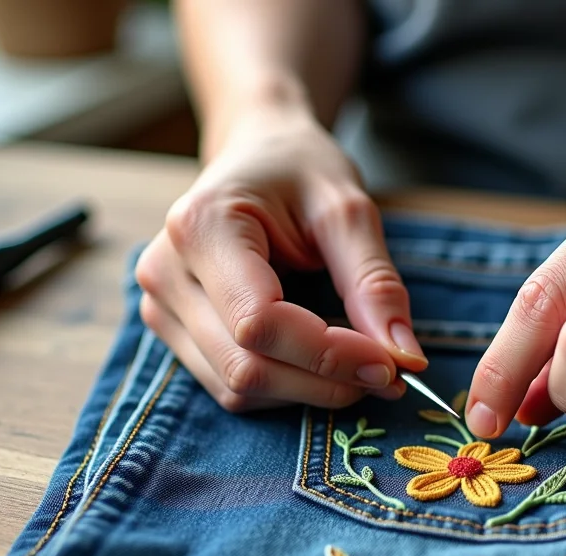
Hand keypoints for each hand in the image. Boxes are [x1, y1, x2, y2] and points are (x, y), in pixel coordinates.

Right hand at [135, 109, 425, 411]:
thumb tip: (406, 357)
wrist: (256, 153)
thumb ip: (375, 282)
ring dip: (308, 391)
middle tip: (391, 373)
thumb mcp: (348, 210)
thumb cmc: (299, 170)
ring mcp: (160, 305)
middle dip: (325, 381)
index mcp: (201, 227)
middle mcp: (165, 272)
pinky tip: (320, 363)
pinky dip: (285, 387)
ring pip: (236, 388)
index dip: (328, 356)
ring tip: (361, 365)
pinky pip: (229, 386)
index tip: (392, 363)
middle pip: (245, 367)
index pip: (259, 324)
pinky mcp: (172, 330)